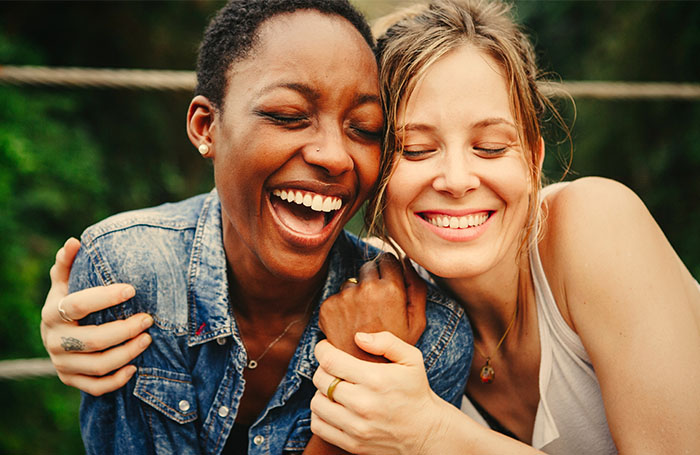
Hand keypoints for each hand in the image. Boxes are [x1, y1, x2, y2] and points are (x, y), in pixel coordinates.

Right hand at [40, 238, 152, 395]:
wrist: (56, 335)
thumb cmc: (68, 303)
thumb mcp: (65, 283)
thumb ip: (68, 263)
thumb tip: (74, 241)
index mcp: (52, 313)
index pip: (78, 305)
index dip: (105, 297)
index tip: (132, 289)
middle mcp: (53, 340)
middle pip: (93, 340)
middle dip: (125, 330)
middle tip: (148, 319)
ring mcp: (61, 363)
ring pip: (98, 365)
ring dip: (127, 353)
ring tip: (148, 339)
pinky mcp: (70, 380)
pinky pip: (95, 387)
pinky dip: (117, 380)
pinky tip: (135, 368)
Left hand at [310, 332, 450, 454]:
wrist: (426, 432)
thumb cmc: (415, 391)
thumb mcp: (412, 358)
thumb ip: (387, 342)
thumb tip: (358, 337)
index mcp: (376, 379)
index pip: (331, 361)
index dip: (322, 350)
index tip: (326, 347)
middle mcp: (363, 404)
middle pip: (320, 380)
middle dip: (323, 368)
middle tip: (333, 367)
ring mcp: (356, 427)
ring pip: (316, 403)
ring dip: (321, 392)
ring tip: (334, 388)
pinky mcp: (353, 444)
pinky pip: (319, 426)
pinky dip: (320, 415)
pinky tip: (333, 407)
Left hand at [319, 254, 426, 361]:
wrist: (367, 374)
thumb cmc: (396, 349)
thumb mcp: (417, 321)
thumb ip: (416, 287)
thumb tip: (407, 260)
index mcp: (391, 289)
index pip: (387, 258)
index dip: (389, 270)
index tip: (389, 283)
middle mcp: (366, 289)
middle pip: (368, 267)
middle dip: (372, 280)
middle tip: (376, 306)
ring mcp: (345, 298)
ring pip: (350, 283)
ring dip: (355, 294)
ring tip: (363, 320)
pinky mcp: (328, 308)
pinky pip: (336, 297)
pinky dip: (341, 308)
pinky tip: (349, 326)